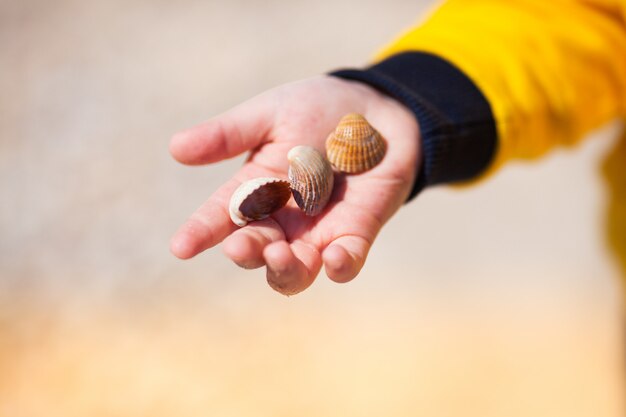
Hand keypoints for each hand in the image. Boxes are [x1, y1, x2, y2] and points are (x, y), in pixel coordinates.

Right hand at [170, 75, 419, 294]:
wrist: (376, 107)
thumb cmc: (318, 108)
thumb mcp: (271, 113)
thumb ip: (230, 134)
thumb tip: (175, 148)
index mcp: (254, 190)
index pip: (221, 217)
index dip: (199, 233)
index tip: (181, 246)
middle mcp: (282, 218)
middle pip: (256, 251)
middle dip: (246, 254)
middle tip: (241, 247)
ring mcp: (318, 230)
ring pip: (296, 270)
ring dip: (286, 270)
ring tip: (282, 256)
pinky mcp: (357, 232)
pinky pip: (347, 260)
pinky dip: (341, 265)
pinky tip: (334, 258)